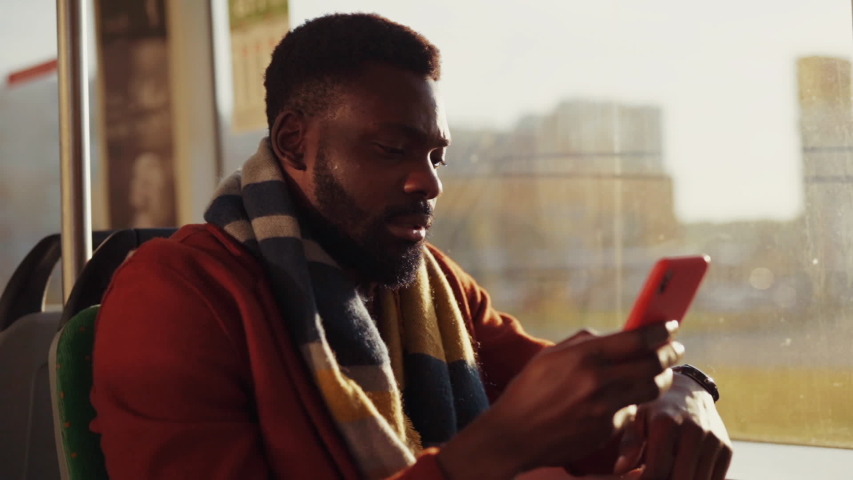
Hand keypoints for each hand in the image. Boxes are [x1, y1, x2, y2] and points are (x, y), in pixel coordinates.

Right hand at [436, 321, 683, 478]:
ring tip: (657, 372)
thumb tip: (618, 335)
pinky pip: (630, 412)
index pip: (638, 339)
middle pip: (654, 364)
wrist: (514, 435)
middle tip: (674, 349)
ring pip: (651, 390)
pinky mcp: (607, 430)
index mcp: (584, 356)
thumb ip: (585, 343)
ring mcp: (605, 408)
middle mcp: (599, 381)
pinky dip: (629, 403)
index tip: (671, 326)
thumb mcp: (551, 356)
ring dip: (659, 378)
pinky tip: (619, 399)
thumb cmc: (529, 389)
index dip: (661, 330)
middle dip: (670, 354)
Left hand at [613, 371, 731, 479]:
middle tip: (651, 476)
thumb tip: (619, 470)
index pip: (656, 471)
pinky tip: (680, 473)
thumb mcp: (638, 418)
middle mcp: (694, 431)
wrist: (689, 391)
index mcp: (666, 423)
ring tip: (665, 473)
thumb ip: (630, 444)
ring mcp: (713, 441)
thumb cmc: (656, 408)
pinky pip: (714, 479)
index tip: (633, 478)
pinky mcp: (726, 449)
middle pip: (679, 479)